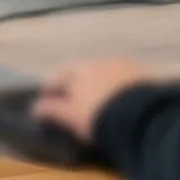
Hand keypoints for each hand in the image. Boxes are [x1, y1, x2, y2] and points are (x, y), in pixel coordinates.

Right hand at [33, 57, 150, 144]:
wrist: (141, 117)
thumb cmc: (97, 115)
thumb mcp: (70, 116)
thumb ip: (52, 110)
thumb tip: (35, 108)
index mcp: (79, 69)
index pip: (58, 76)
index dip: (50, 88)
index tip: (45, 98)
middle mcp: (101, 61)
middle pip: (82, 71)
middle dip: (75, 82)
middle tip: (72, 98)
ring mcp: (124, 67)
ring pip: (105, 73)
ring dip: (98, 83)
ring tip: (97, 99)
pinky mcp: (144, 76)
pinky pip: (125, 80)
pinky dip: (118, 88)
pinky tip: (119, 99)